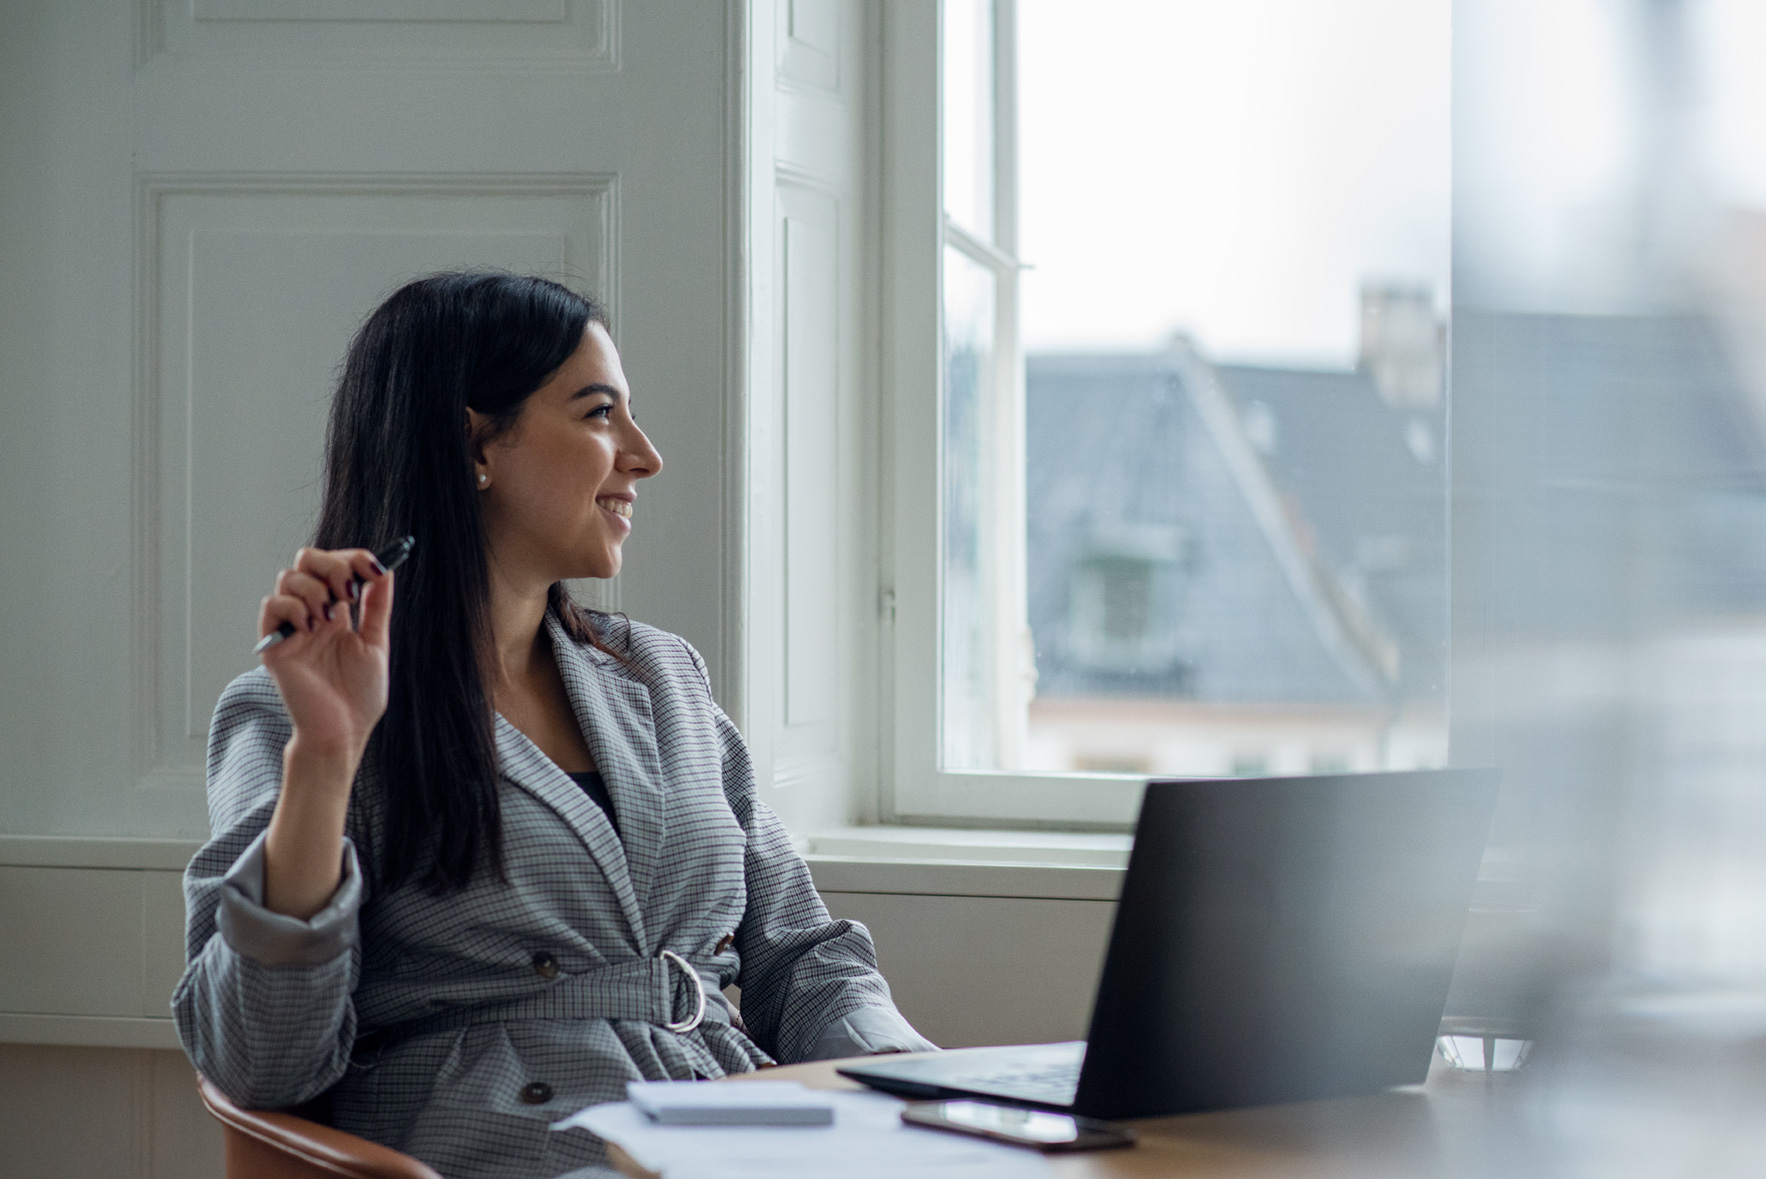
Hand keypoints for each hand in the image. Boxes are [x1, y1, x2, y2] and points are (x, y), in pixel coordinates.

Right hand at [257, 547, 394, 769]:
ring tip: (330, 618)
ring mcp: (292, 627)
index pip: (336, 566)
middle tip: (348, 592)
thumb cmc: (358, 696)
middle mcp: (312, 614)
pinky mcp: (274, 644)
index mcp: (337, 613)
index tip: (375, 567)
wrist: (343, 731)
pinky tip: (311, 628)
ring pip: (289, 578)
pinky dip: (293, 608)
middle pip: (307, 560)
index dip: (353, 558)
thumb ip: (377, 606)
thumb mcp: (376, 643)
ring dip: (315, 588)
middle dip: (332, 565)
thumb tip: (386, 570)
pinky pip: (272, 606)